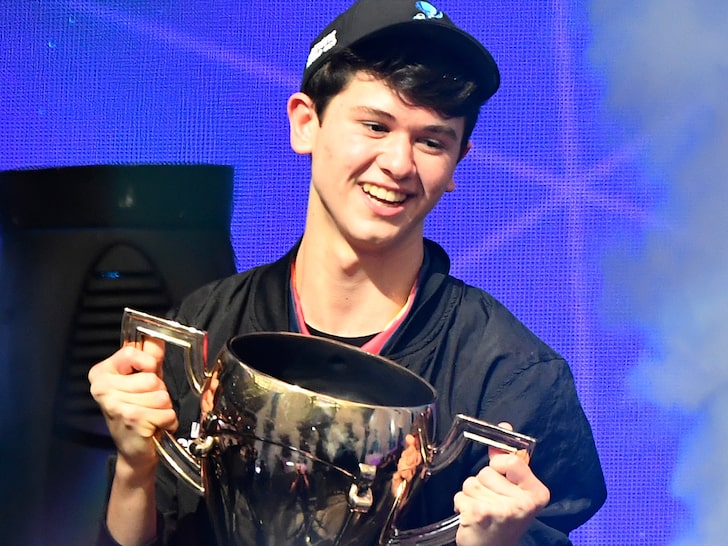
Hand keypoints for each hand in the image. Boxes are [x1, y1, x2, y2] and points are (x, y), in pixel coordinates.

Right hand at [88, 338, 177, 470]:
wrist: (133, 452)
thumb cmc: (137, 414)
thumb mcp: (141, 381)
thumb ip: (149, 358)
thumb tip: (155, 338)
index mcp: (102, 373)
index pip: (132, 352)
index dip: (149, 363)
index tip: (145, 374)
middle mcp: (102, 388)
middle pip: (152, 377)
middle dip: (159, 391)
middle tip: (147, 404)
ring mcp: (115, 404)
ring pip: (161, 395)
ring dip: (163, 408)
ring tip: (150, 415)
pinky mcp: (131, 419)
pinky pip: (166, 412)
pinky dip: (167, 421)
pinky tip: (153, 427)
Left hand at [453, 423, 549, 545]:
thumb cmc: (503, 518)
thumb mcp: (513, 490)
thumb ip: (507, 460)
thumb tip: (503, 426)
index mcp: (537, 493)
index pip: (512, 460)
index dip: (499, 466)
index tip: (501, 479)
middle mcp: (523, 503)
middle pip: (487, 471)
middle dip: (483, 484)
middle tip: (492, 503)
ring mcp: (501, 510)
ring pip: (471, 482)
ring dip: (471, 494)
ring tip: (482, 510)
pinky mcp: (480, 515)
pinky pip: (460, 495)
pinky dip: (461, 504)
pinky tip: (472, 517)